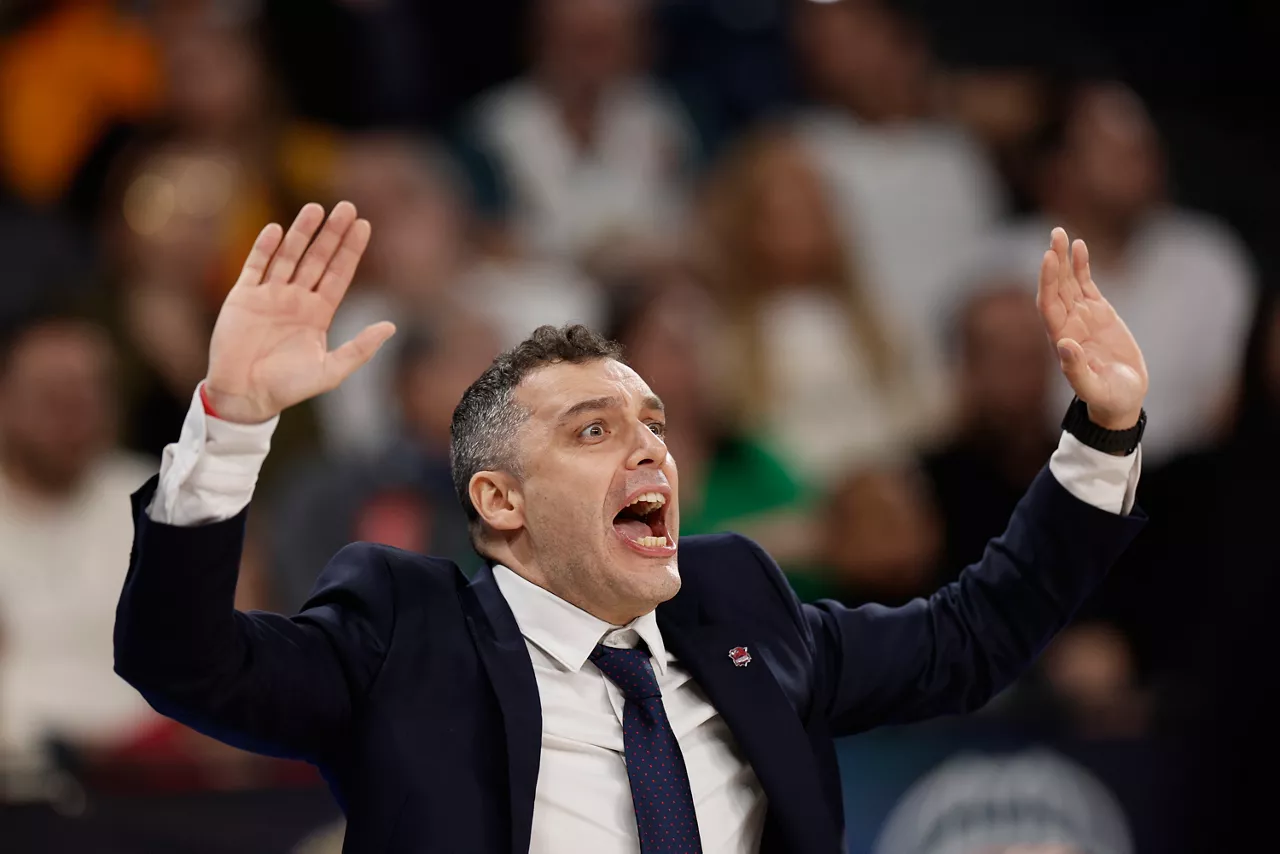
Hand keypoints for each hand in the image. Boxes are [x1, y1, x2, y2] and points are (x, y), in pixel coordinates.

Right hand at [204, 202, 395, 423]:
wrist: (246, 395)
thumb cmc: (289, 388)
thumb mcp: (332, 370)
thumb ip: (360, 348)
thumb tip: (391, 326)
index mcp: (319, 313)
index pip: (338, 274)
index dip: (351, 250)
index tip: (364, 225)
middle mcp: (296, 299)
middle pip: (318, 258)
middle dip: (332, 233)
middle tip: (347, 206)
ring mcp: (269, 295)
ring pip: (289, 256)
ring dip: (301, 232)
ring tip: (315, 209)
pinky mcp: (243, 297)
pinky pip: (255, 266)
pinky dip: (264, 248)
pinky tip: (276, 229)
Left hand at [1037, 228, 1148, 429]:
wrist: (1121, 399)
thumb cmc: (1106, 398)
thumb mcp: (1093, 388)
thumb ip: (1076, 370)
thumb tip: (1064, 344)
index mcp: (1061, 340)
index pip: (1049, 305)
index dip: (1048, 281)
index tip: (1048, 258)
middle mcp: (1067, 324)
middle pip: (1055, 287)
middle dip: (1054, 262)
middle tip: (1055, 233)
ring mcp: (1082, 316)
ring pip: (1069, 282)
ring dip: (1064, 259)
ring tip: (1061, 233)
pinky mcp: (1099, 313)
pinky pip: (1086, 285)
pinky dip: (1082, 267)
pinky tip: (1079, 247)